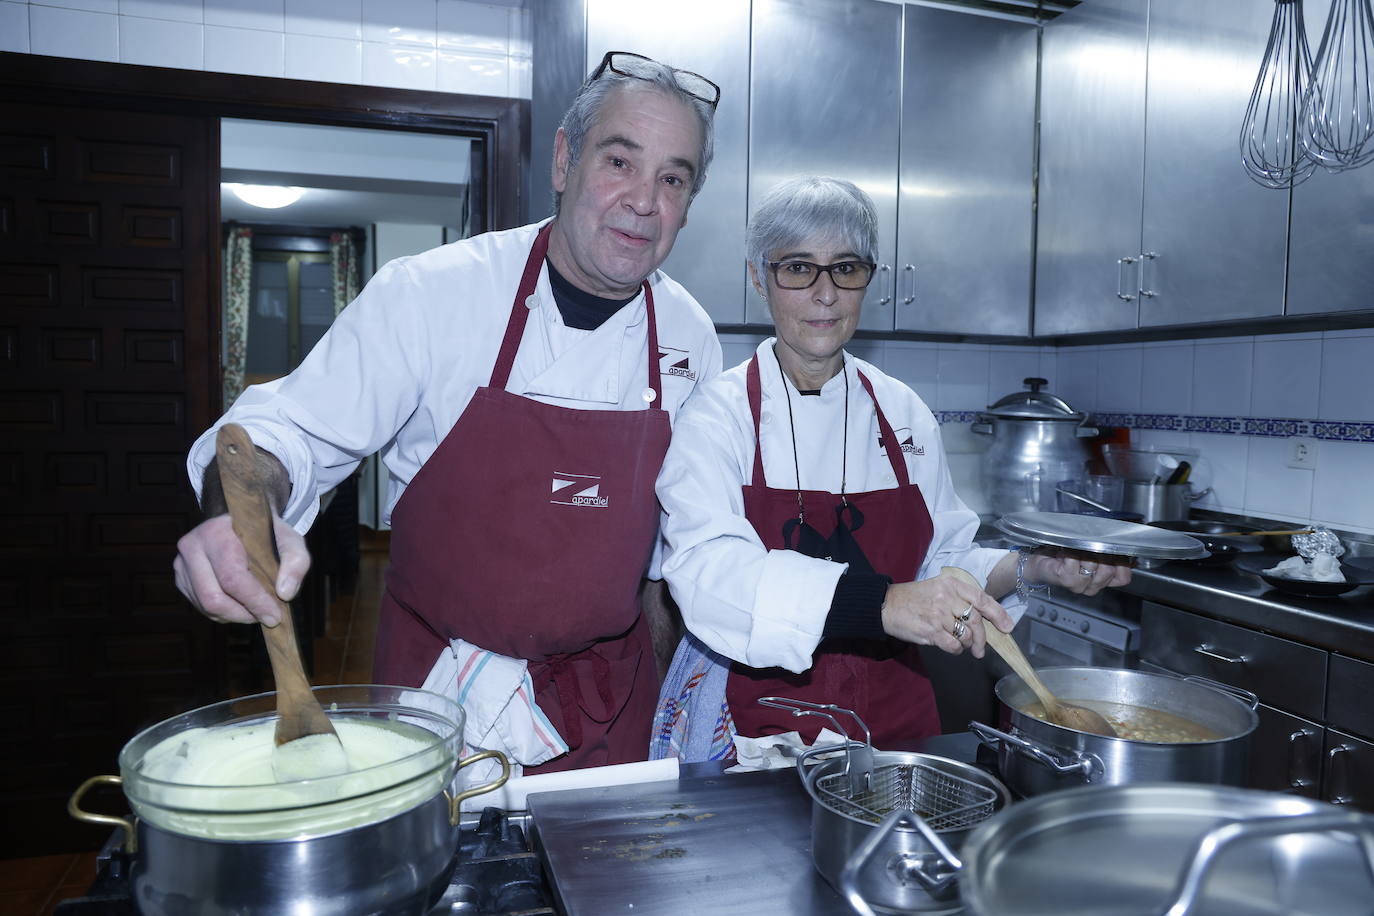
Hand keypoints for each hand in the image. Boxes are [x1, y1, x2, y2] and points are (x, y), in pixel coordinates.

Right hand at [173, 514, 310, 625]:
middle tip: (267, 617)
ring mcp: (182, 564)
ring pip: (206, 606)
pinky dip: (224, 613)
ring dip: (235, 616)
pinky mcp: (181, 579)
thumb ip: (296, 563)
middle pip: (214, 597)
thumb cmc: (267, 533)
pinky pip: (201, 607)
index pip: (232, 577)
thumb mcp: (291, 541)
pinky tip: (241, 604)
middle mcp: (192, 547)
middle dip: (244, 614)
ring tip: (257, 609)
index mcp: (216, 532)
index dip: (254, 601)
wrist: (242, 522)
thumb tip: (285, 594)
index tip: (275, 615)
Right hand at [880, 571, 1014, 657]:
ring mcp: (939, 615)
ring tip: (961, 646)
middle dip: (982, 638)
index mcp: (951, 584)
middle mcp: (947, 597)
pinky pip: (954, 646)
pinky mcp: (931, 631)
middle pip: (976, 620)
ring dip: (967, 645)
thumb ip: (959, 598)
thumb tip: (982, 618)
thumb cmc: (913, 598)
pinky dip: (956, 650)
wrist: (886, 605)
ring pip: (966, 636)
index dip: (998, 614)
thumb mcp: (938, 588)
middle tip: (980, 649)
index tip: (1007, 626)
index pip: (982, 599)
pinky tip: (950, 647)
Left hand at [1030, 550, 1132, 594]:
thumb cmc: (1062, 554)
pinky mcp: (1066, 579)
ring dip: (1082, 551)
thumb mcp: (1090, 551)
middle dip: (1100, 552)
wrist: (1036, 561)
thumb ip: (1108, 551)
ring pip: (1093, 564)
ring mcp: (1079, 585)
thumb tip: (1123, 545)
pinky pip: (1076, 559)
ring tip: (1073, 549)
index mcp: (1101, 581)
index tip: (1111, 549)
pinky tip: (1064, 551)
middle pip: (1110, 569)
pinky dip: (1070, 551)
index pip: (1122, 578)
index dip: (1121, 562)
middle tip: (1086, 546)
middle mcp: (1092, 586)